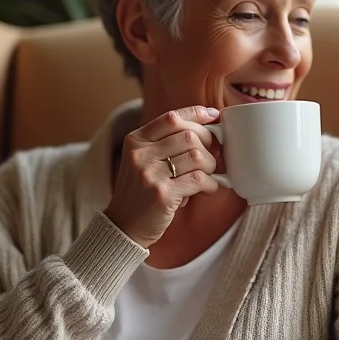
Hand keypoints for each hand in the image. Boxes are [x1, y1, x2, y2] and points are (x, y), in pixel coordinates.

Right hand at [104, 106, 220, 247]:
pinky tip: (207, 188)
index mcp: (136, 140)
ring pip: (196, 155)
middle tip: (209, 157)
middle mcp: (140, 154)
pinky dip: (210, 183)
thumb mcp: (144, 160)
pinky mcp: (162, 194)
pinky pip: (199, 179)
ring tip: (207, 175)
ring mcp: (150, 174)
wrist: (125, 225)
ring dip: (210, 165)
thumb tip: (208, 127)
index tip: (212, 115)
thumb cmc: (142, 191)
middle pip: (188, 134)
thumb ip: (166, 143)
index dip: (196, 114)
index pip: (171, 117)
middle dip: (207, 144)